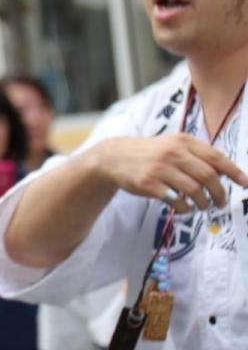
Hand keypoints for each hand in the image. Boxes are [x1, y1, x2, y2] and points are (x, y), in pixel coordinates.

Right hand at [94, 134, 247, 211]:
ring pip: (194, 190)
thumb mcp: (172, 145)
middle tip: (220, 202)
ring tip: (202, 207)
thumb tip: (225, 173)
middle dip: (219, 193)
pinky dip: (184, 207)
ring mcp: (160, 168)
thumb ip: (196, 155)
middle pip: (208, 176)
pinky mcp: (148, 184)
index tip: (245, 184)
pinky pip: (175, 200)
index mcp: (183, 141)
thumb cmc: (149, 153)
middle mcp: (173, 153)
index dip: (234, 172)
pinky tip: (184, 208)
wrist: (114, 157)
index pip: (216, 157)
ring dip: (203, 202)